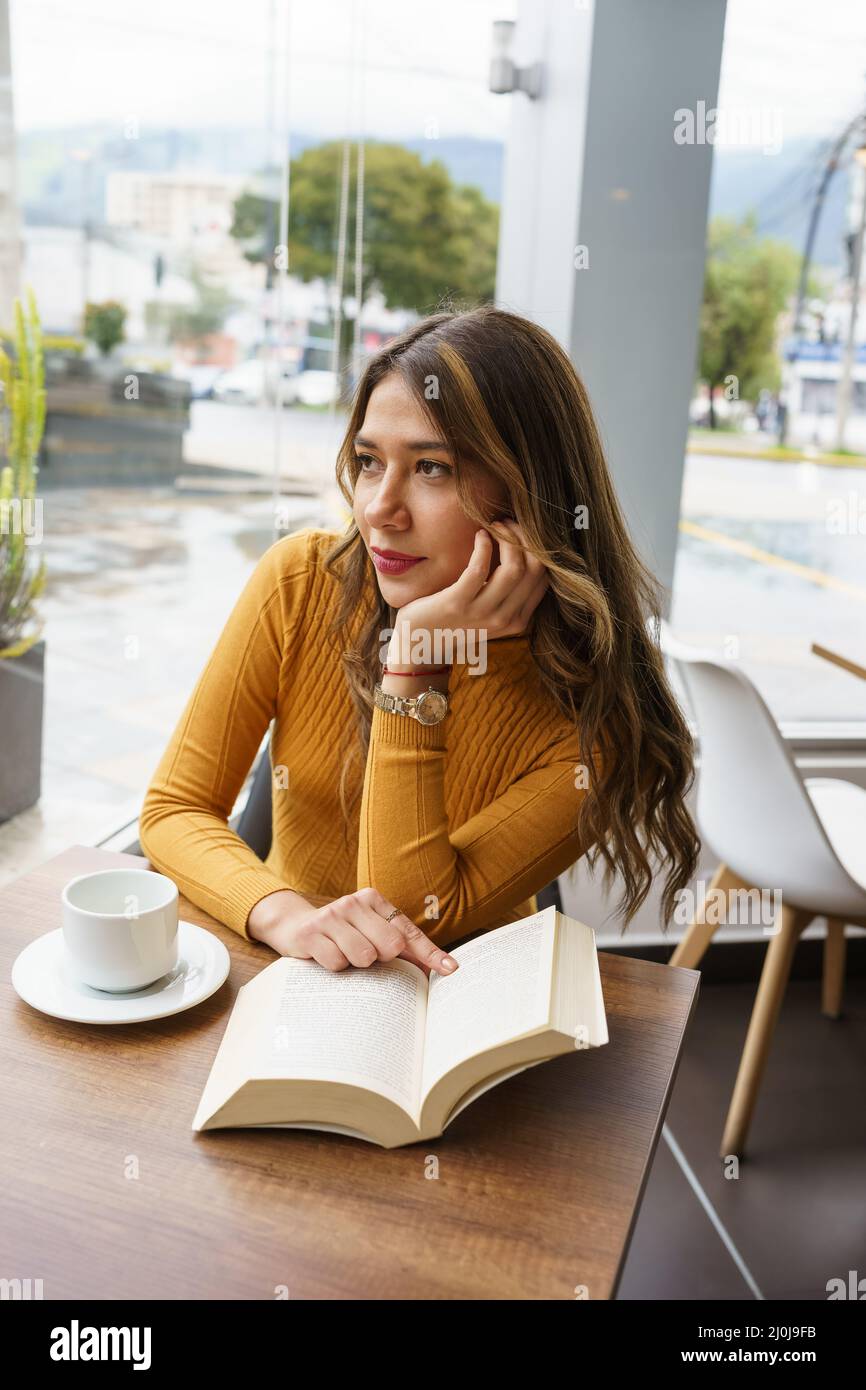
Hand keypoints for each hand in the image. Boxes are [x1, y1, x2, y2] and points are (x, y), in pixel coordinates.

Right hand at [248, 885, 458, 976]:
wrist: (294, 926)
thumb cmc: (341, 933)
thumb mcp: (370, 931)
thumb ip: (401, 946)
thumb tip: (437, 967)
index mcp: (373, 899)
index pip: (408, 930)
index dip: (430, 953)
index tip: (451, 969)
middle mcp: (353, 903)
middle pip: (389, 946)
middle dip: (382, 958)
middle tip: (365, 954)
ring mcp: (331, 916)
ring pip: (364, 956)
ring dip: (357, 964)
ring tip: (345, 954)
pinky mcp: (311, 934)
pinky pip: (338, 963)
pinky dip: (336, 967)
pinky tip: (327, 956)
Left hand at [388, 520, 547, 663]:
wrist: (422, 642)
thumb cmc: (456, 620)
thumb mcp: (491, 612)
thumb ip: (510, 594)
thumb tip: (527, 552)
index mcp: (518, 620)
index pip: (543, 577)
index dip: (537, 548)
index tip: (522, 532)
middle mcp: (505, 619)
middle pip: (533, 569)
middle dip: (524, 538)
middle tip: (507, 523)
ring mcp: (481, 614)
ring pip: (513, 568)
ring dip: (506, 538)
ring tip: (494, 526)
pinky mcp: (457, 604)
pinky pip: (479, 568)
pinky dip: (483, 546)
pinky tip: (479, 535)